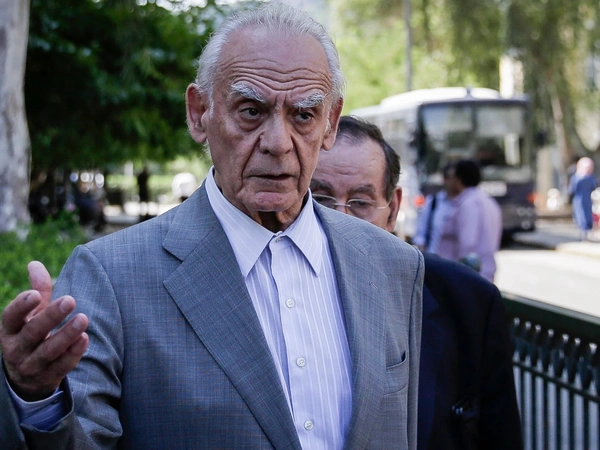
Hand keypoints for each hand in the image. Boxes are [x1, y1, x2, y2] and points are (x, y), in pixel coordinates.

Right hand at [0, 261, 88, 400]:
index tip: (34, 295)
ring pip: (48, 351)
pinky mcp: (48, 377)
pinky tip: (84, 339)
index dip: (20, 306)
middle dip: (51, 316)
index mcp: (9, 329)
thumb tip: (35, 263)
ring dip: (66, 335)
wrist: (26, 377)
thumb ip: (37, 291)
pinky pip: (61, 366)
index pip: (10, 317)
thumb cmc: (30, 334)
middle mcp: (17, 348)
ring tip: (83, 318)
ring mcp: (31, 365)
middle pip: (33, 332)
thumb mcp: (30, 315)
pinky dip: (73, 354)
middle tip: (70, 299)